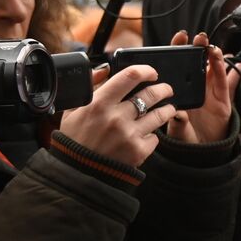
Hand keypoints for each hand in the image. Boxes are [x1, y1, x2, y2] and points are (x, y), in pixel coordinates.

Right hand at [60, 64, 177, 167]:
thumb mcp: (72, 110)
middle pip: (151, 94)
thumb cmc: (75, 138)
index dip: (146, 70)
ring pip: (159, 115)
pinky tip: (149, 133)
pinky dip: (153, 135)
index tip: (152, 72)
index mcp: (99, 103)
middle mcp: (116, 117)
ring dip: (167, 109)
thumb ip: (88, 86)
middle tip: (166, 90)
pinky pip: (155, 137)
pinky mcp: (138, 151)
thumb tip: (104, 69)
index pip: (130, 76)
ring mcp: (129, 135)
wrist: (77, 172)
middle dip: (164, 89)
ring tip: (168, 108)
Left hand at [163, 32, 238, 143]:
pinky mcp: (224, 101)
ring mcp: (211, 93)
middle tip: (201, 39)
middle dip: (200, 48)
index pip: (180, 65)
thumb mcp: (178, 129)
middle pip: (199, 63)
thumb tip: (178, 114)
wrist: (201, 150)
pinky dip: (233, 74)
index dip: (180, 49)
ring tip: (215, 50)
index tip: (181, 37)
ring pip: (214, 70)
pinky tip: (238, 64)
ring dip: (216, 58)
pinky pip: (229, 85)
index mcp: (182, 90)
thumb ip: (178, 122)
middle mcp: (197, 88)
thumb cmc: (186, 136)